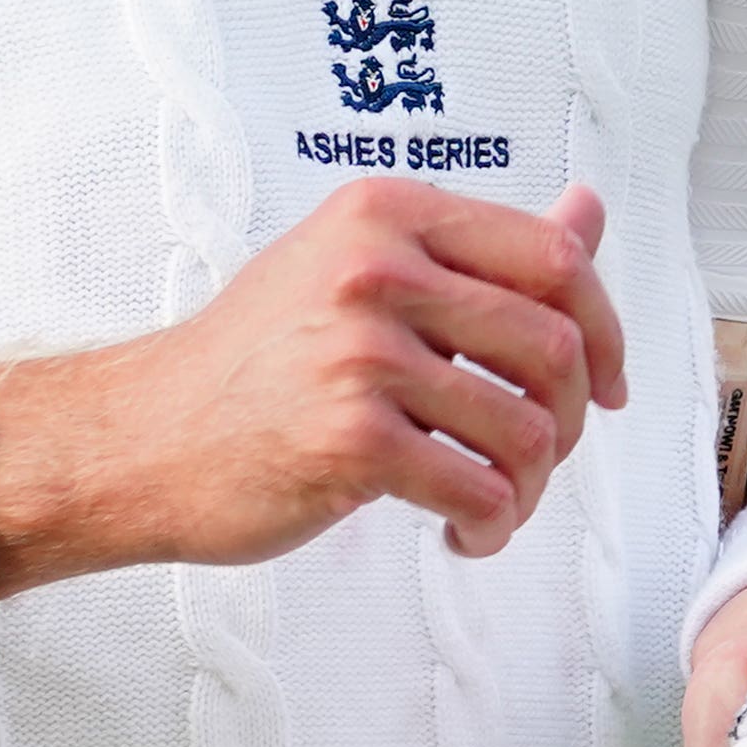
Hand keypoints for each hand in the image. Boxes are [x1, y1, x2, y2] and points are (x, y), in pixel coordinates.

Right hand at [0, 179, 624, 592]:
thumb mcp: (358, 271)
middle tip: (536, 458)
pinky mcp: (349, 437)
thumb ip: (478, 250)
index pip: (554, 259)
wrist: (142, 436)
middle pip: (555, 345)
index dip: (604, 329)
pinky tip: (458, 533)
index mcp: (386, 215)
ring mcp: (360, 351)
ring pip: (526, 428)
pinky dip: (488, 527)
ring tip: (490, 504)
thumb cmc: (253, 360)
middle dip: (569, 421)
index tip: (603, 384)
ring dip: (528, 488)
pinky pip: (478, 491)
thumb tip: (589, 213)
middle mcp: (376, 269)